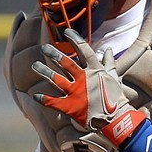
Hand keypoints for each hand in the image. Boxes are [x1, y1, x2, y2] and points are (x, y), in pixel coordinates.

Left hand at [31, 28, 144, 145]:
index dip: (74, 39)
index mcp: (94, 70)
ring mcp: (75, 92)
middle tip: (44, 48)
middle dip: (53, 54)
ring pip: (55, 79)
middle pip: (65, 62)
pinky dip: (44, 98)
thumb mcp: (114, 77)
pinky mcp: (70, 106)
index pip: (83, 49)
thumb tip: (109, 50)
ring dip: (44, 71)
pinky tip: (35, 95)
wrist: (116, 119)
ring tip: (35, 65)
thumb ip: (109, 63)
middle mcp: (83, 79)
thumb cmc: (115, 98)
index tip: (66, 31)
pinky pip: (53, 101)